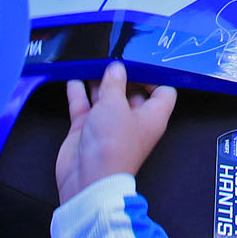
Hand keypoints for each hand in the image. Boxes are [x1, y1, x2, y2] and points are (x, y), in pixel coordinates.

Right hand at [55, 62, 176, 203]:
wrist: (88, 180)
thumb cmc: (111, 145)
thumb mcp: (114, 105)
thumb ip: (114, 82)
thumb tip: (117, 68)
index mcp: (151, 116)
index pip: (163, 92)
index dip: (154, 76)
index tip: (140, 62)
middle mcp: (132, 120)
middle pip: (131, 91)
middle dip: (121, 75)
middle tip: (111, 58)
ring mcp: (109, 126)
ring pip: (106, 97)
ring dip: (98, 82)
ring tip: (91, 63)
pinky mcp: (88, 131)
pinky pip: (85, 107)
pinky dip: (79, 93)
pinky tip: (73, 78)